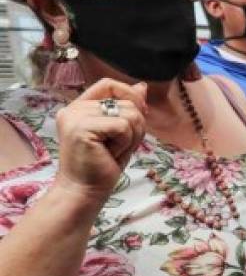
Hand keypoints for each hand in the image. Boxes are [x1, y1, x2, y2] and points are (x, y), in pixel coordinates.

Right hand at [53, 79, 147, 198]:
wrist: (85, 191)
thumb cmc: (103, 164)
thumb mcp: (121, 132)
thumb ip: (128, 108)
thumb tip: (142, 86)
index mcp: (80, 106)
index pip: (109, 84)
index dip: (130, 95)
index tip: (140, 113)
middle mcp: (74, 108)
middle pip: (126, 101)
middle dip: (135, 127)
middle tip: (118, 147)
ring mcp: (75, 117)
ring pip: (130, 113)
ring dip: (131, 137)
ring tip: (113, 151)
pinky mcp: (81, 128)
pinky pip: (123, 126)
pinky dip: (125, 143)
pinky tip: (110, 154)